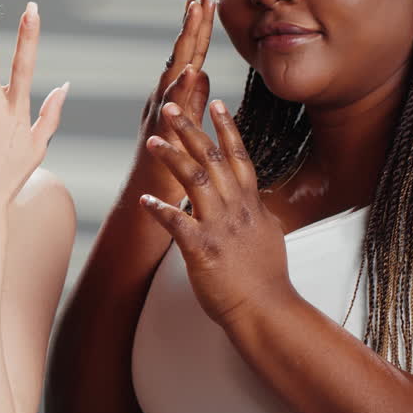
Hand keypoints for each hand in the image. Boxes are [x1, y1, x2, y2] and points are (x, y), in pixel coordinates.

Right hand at [137, 0, 214, 202]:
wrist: (146, 200)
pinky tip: (188, 69)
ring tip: (193, 14)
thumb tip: (200, 74)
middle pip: (182, 54)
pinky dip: (179, 88)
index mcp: (173, 97)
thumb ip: (191, 102)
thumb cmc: (168, 168)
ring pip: (174, 71)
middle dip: (193, 23)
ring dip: (185, 42)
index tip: (206, 0)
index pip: (189, 55)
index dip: (198, 28)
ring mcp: (160, 113)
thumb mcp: (186, 127)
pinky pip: (172, 107)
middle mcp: (163, 99)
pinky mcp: (161, 132)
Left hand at [140, 99, 295, 326]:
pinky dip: (159, 208)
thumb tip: (256, 200)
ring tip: (153, 141)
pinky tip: (143, 198)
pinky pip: (177, 223)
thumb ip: (258, 212)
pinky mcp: (203, 249)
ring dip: (172, 158)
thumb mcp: (269, 234)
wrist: (266, 310)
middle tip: (171, 107)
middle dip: (191, 129)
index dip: (226, 128)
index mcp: (250, 203)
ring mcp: (219, 227)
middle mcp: (236, 208)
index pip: (238, 156)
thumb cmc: (266, 277)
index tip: (215, 102)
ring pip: (195, 180)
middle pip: (212, 158)